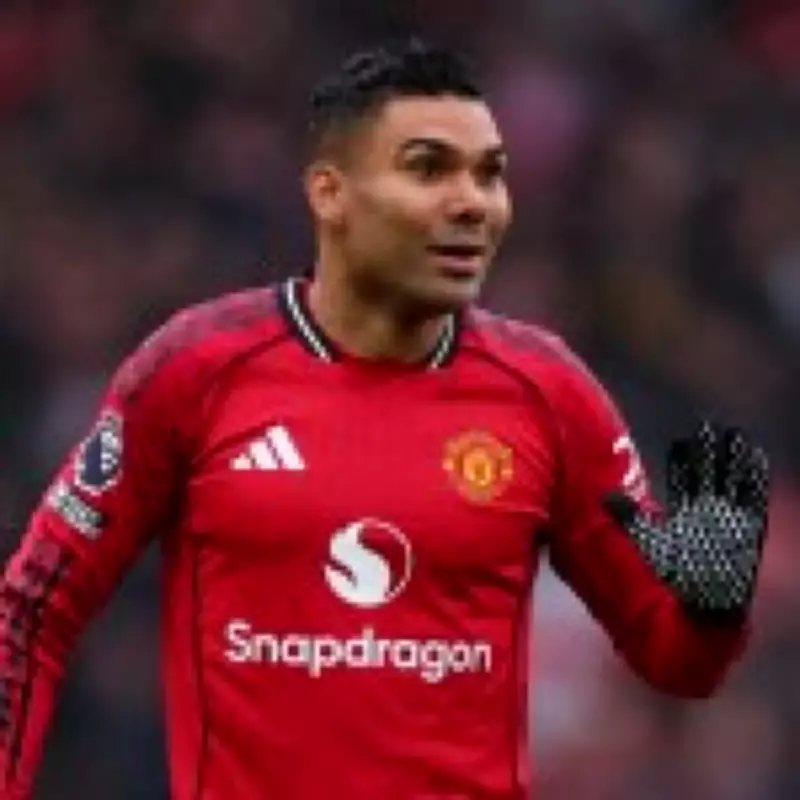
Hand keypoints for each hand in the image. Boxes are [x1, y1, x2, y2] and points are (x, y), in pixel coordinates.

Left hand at [604, 421, 769, 617]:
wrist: (699, 612)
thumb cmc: (670, 582)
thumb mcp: (647, 544)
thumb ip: (630, 518)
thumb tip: (607, 496)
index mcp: (683, 516)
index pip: (685, 481)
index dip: (684, 461)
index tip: (681, 441)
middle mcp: (706, 516)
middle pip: (709, 476)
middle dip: (709, 453)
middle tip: (709, 426)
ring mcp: (728, 522)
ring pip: (732, 483)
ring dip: (733, 460)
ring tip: (735, 434)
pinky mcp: (747, 531)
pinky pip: (752, 500)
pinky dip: (753, 480)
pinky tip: (755, 458)